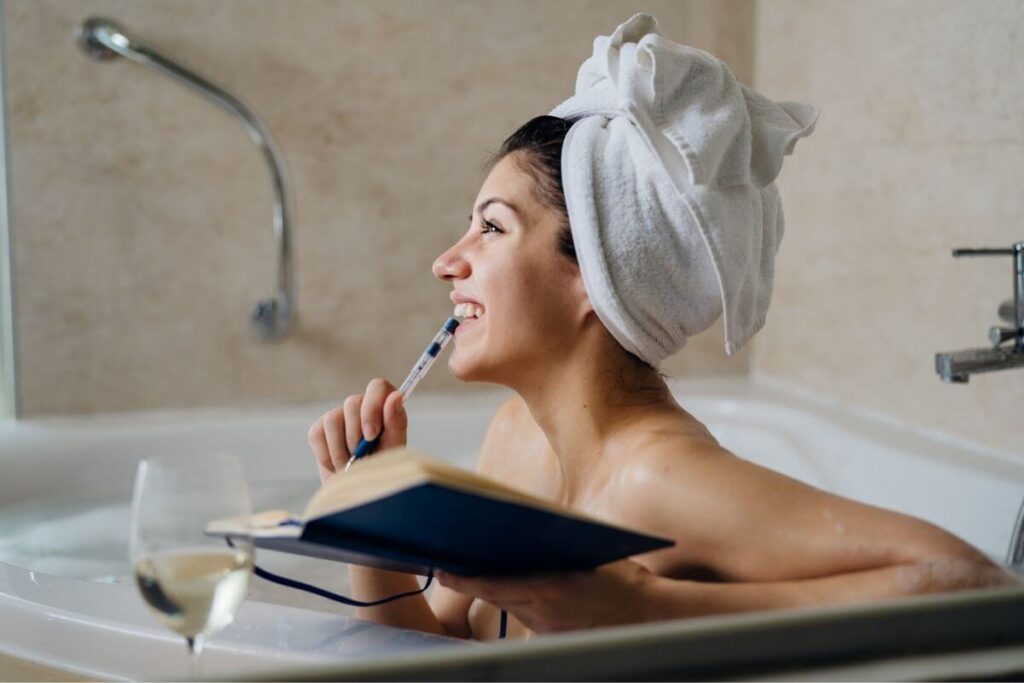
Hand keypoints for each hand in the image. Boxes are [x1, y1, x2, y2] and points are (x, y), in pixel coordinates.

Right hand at [308, 378, 406, 482]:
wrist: (360, 493)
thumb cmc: (382, 469)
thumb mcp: (394, 448)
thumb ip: (395, 422)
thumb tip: (396, 396)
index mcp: (385, 405)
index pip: (377, 386)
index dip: (372, 407)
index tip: (371, 435)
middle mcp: (361, 406)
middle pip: (352, 402)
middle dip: (356, 436)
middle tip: (362, 458)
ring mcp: (338, 416)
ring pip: (332, 419)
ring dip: (341, 450)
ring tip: (352, 467)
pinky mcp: (319, 430)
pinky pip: (317, 435)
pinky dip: (327, 456)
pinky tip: (338, 467)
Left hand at [435, 558, 658, 633]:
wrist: (649, 616)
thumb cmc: (620, 579)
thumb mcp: (585, 555)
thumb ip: (551, 550)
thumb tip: (520, 532)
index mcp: (550, 590)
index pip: (495, 586)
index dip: (465, 579)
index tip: (443, 570)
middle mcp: (543, 613)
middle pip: (495, 595)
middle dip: (472, 580)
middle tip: (448, 563)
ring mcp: (547, 628)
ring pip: (507, 606)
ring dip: (492, 589)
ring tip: (471, 569)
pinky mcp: (552, 636)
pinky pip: (524, 617)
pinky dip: (514, 601)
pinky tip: (511, 588)